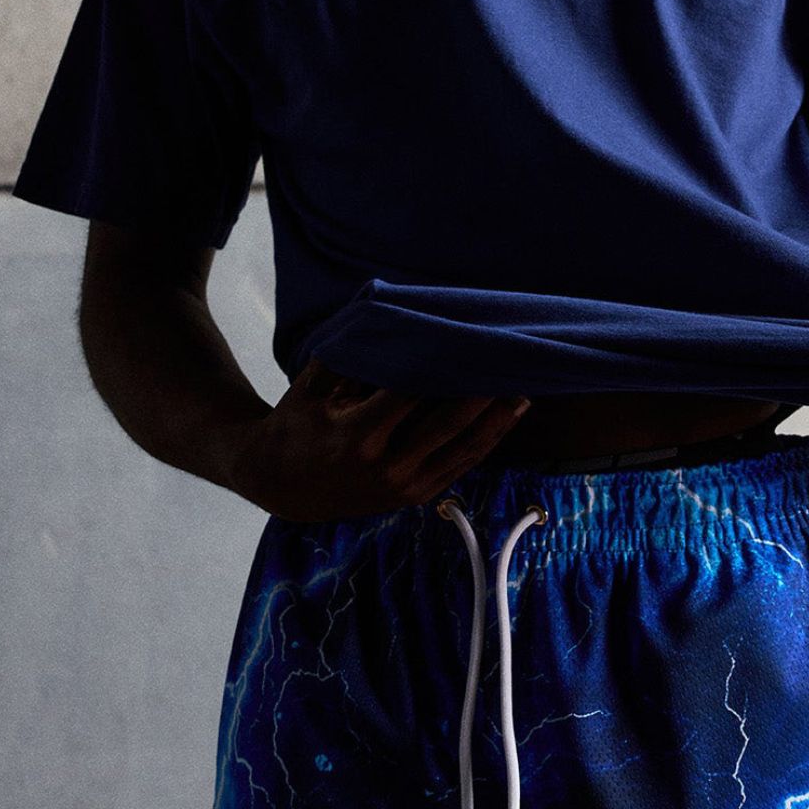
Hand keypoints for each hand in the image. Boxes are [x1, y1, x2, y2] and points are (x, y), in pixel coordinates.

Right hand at [227, 355, 532, 522]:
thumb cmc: (297, 426)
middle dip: (483, 388)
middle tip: (510, 357)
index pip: (413, 392)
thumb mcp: (308, 386)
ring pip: (463, 447)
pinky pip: (461, 465)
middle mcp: (386, 465)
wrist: (283, 488)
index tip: (469, 338)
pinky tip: (508, 416)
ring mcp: (404, 486)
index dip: (445, 364)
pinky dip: (488, 440)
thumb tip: (386, 311)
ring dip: (497, 417)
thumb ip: (348, 353)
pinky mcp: (416, 497)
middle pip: (449, 420)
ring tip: (525, 386)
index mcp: (357, 435)